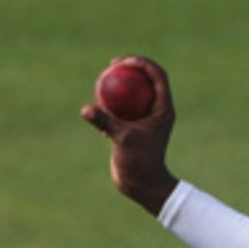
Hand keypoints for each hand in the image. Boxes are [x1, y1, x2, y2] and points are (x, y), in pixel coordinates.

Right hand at [81, 60, 176, 212]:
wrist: (142, 186)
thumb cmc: (139, 163)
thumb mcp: (122, 139)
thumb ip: (105, 121)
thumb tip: (85, 109)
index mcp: (163, 108)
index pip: (157, 75)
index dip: (142, 62)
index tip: (125, 61)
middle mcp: (157, 110)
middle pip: (146, 79)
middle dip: (130, 68)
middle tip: (113, 64)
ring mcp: (146, 119)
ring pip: (133, 94)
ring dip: (119, 86)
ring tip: (103, 80)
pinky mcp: (135, 128)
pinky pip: (124, 109)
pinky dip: (112, 106)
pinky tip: (99, 108)